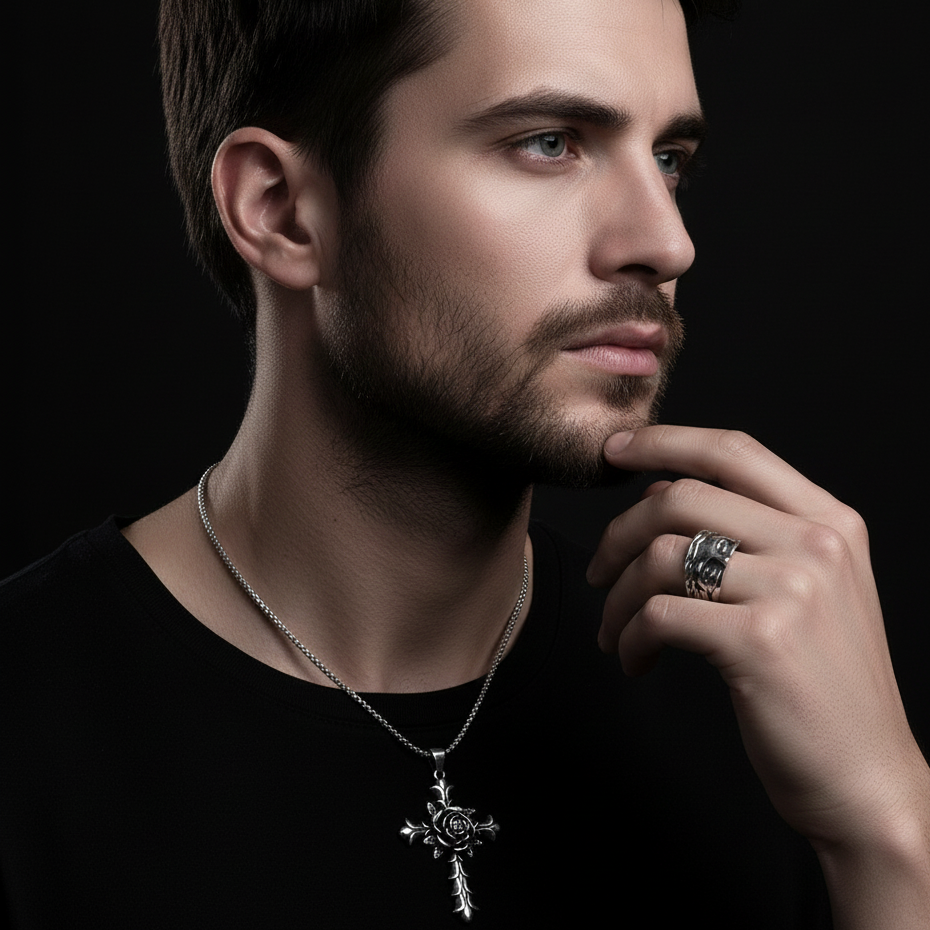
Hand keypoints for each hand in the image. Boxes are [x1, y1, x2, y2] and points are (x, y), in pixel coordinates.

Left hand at [587, 425, 928, 852]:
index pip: (733, 450)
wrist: (866, 779)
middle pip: (681, 497)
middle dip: (620, 533)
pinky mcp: (761, 640)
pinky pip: (658, 615)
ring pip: (660, 556)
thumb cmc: (821, 684)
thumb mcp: (804, 591)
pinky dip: (629, 637)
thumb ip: (743, 531)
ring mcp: (792, 589)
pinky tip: (635, 662)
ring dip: (618, 597)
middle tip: (600, 574)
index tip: (614, 450)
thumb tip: (659, 489)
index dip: (664, 440)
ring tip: (616, 632)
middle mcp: (815, 543)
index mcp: (829, 521)